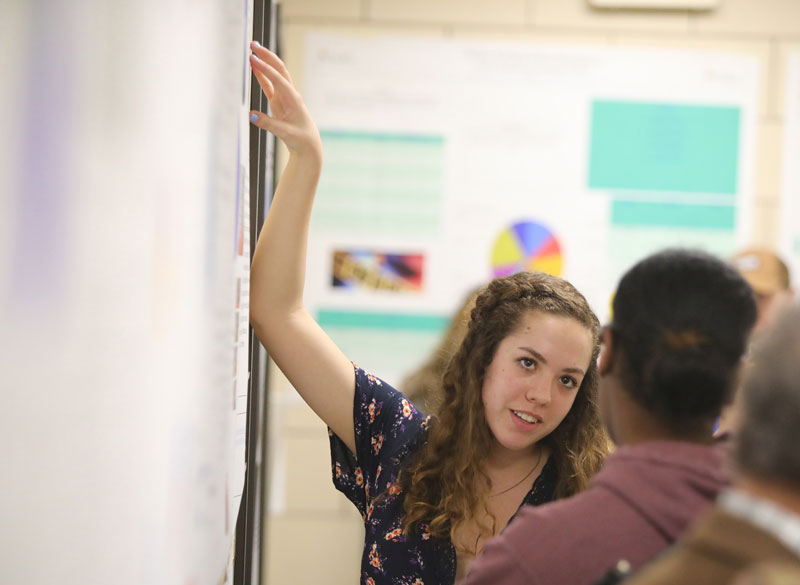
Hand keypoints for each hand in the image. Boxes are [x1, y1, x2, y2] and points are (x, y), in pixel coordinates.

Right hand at [249, 42, 321, 159]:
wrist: (308, 146)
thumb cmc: (300, 139)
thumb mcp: (285, 133)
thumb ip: (268, 124)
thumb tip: (251, 115)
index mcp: (293, 99)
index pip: (278, 79)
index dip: (265, 69)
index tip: (253, 59)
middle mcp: (290, 95)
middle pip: (279, 69)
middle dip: (267, 56)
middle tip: (253, 45)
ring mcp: (284, 97)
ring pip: (274, 75)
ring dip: (264, 62)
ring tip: (252, 50)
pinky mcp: (279, 102)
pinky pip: (269, 85)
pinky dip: (262, 75)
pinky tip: (254, 67)